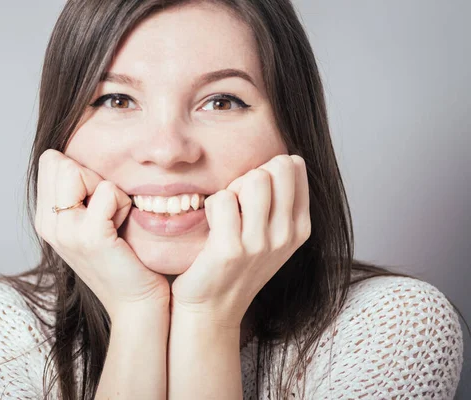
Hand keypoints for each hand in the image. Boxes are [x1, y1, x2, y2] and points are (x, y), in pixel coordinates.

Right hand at [35, 149, 169, 319]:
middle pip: (60, 161)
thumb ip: (79, 193)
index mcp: (45, 218)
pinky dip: (122, 203)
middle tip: (107, 212)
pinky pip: (107, 191)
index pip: (51, 160)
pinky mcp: (90, 237)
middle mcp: (47, 224)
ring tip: (115, 220)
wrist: (135, 302)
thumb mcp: (91, 222)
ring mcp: (65, 231)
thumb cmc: (122, 258)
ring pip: (78, 171)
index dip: (80, 172)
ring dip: (107, 190)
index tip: (97, 205)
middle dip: (91, 176)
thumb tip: (79, 157)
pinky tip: (123, 227)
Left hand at [170, 154, 310, 327]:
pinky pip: (222, 199)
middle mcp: (286, 235)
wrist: (213, 306)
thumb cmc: (238, 263)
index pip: (295, 165)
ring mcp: (261, 244)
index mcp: (300, 227)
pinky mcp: (231, 250)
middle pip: (276, 167)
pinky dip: (211, 206)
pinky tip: (211, 227)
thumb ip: (281, 200)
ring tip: (224, 215)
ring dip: (231, 190)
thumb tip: (286, 158)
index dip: (268, 170)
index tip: (253, 195)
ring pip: (253, 179)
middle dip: (250, 176)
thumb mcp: (271, 235)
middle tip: (237, 203)